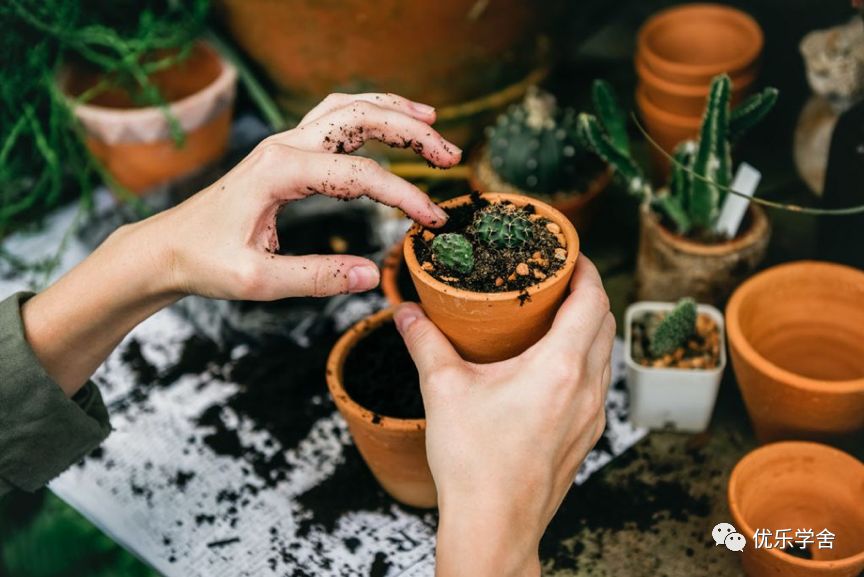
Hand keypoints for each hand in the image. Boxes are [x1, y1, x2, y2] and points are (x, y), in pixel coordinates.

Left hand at [138, 92, 460, 300]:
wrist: (166, 248)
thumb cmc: (204, 262)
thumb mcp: (258, 281)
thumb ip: (317, 277)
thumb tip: (371, 275)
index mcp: (279, 171)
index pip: (360, 175)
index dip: (404, 195)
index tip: (432, 220)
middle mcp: (284, 146)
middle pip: (360, 118)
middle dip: (412, 131)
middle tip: (451, 155)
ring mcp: (284, 144)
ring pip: (347, 109)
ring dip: (392, 111)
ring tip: (432, 122)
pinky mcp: (285, 153)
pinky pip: (333, 120)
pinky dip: (368, 116)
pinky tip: (388, 126)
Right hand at [394, 256, 614, 576]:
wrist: (494, 526)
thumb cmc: (474, 463)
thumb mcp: (443, 390)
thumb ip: (424, 342)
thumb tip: (406, 311)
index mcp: (560, 367)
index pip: (592, 300)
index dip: (586, 269)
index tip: (568, 254)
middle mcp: (587, 389)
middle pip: (605, 323)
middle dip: (587, 293)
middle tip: (556, 279)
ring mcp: (591, 416)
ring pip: (604, 355)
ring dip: (588, 328)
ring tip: (553, 317)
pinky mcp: (586, 437)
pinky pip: (597, 384)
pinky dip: (584, 360)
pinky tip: (551, 366)